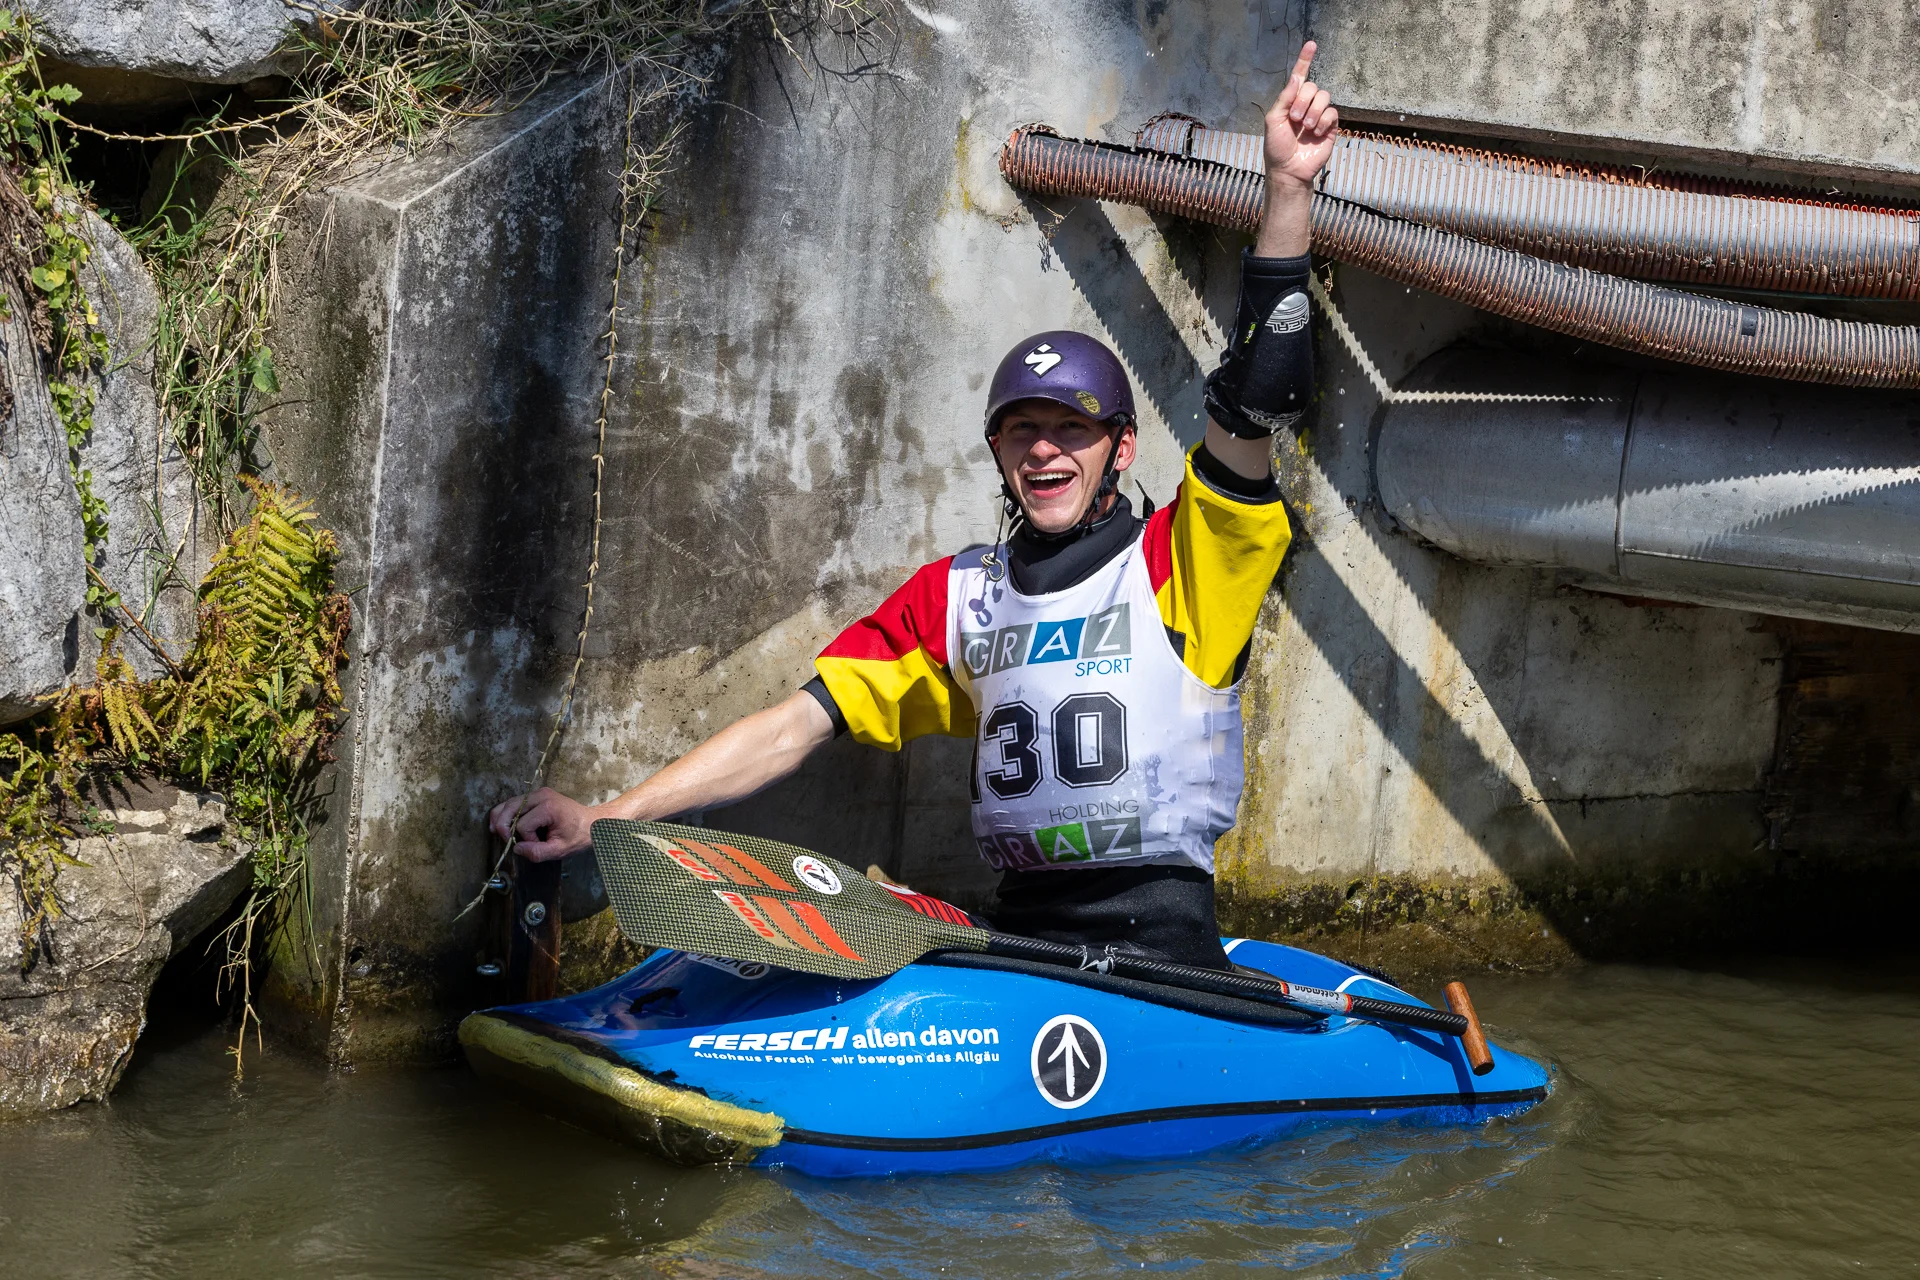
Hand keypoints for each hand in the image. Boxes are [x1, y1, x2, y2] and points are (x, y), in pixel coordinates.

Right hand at [486, 786, 595, 860]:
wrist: (592, 822)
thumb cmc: (579, 836)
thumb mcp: (560, 850)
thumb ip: (538, 852)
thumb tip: (516, 848)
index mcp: (548, 807)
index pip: (523, 825)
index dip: (527, 839)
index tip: (539, 843)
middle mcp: (540, 795)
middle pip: (509, 809)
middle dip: (503, 827)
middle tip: (506, 840)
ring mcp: (538, 793)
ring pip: (508, 803)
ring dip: (501, 819)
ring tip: (501, 834)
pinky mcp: (536, 795)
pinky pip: (514, 803)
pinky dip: (507, 814)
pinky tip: (505, 825)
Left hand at [1264, 41, 1337, 189]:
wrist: (1288, 169)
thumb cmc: (1277, 147)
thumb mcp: (1273, 119)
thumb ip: (1285, 97)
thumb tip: (1298, 77)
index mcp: (1290, 102)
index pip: (1300, 77)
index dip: (1305, 60)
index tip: (1311, 44)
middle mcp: (1306, 106)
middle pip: (1312, 86)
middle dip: (1302, 101)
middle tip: (1294, 119)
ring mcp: (1318, 116)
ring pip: (1324, 97)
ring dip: (1312, 112)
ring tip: (1305, 127)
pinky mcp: (1330, 127)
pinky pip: (1332, 112)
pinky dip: (1323, 121)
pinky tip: (1315, 132)